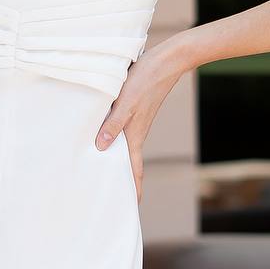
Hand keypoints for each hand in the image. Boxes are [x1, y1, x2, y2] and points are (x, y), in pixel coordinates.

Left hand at [95, 36, 186, 202]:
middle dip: (121, 179)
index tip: (130, 208)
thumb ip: (113, 124)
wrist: (168, 60)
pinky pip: (122, 131)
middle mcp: (136, 131)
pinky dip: (114, 139)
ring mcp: (136, 121)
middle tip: (108, 193)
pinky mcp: (135, 109)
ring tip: (101, 169)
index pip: (135, 170)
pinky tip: (102, 135)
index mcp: (135, 135)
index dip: (134, 190)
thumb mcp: (126, 102)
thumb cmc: (147, 80)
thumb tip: (100, 148)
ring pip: (124, 147)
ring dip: (116, 159)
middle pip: (129, 162)